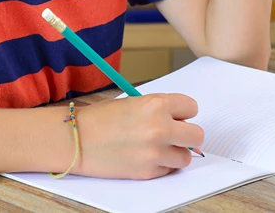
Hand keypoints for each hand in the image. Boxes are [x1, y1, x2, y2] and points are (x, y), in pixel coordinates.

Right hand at [73, 93, 203, 178]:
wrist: (77, 139)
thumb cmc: (102, 118)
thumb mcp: (134, 102)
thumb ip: (159, 109)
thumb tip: (181, 121)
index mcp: (155, 104)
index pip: (191, 107)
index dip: (183, 111)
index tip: (177, 115)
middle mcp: (159, 128)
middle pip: (197, 134)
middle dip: (187, 134)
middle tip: (173, 133)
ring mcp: (155, 152)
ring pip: (186, 157)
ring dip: (175, 152)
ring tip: (157, 147)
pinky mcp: (148, 172)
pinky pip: (168, 170)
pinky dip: (161, 165)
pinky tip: (145, 156)